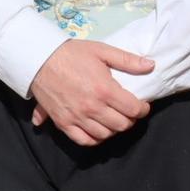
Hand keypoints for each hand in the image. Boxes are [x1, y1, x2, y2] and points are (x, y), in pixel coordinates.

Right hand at [26, 39, 154, 146]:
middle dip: (130, 120)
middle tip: (127, 112)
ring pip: (105, 135)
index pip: (134, 109)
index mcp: (104, 90)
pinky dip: (94, 139)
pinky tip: (97, 131)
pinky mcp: (63, 122)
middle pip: (122, 125)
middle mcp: (92, 107)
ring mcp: (77, 117)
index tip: (141, 105)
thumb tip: (151, 66)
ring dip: (113, 129)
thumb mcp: (101, 50)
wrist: (38, 59)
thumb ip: (127, 60)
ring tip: (112, 120)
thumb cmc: (71, 53)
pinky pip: (84, 140)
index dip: (142, 109)